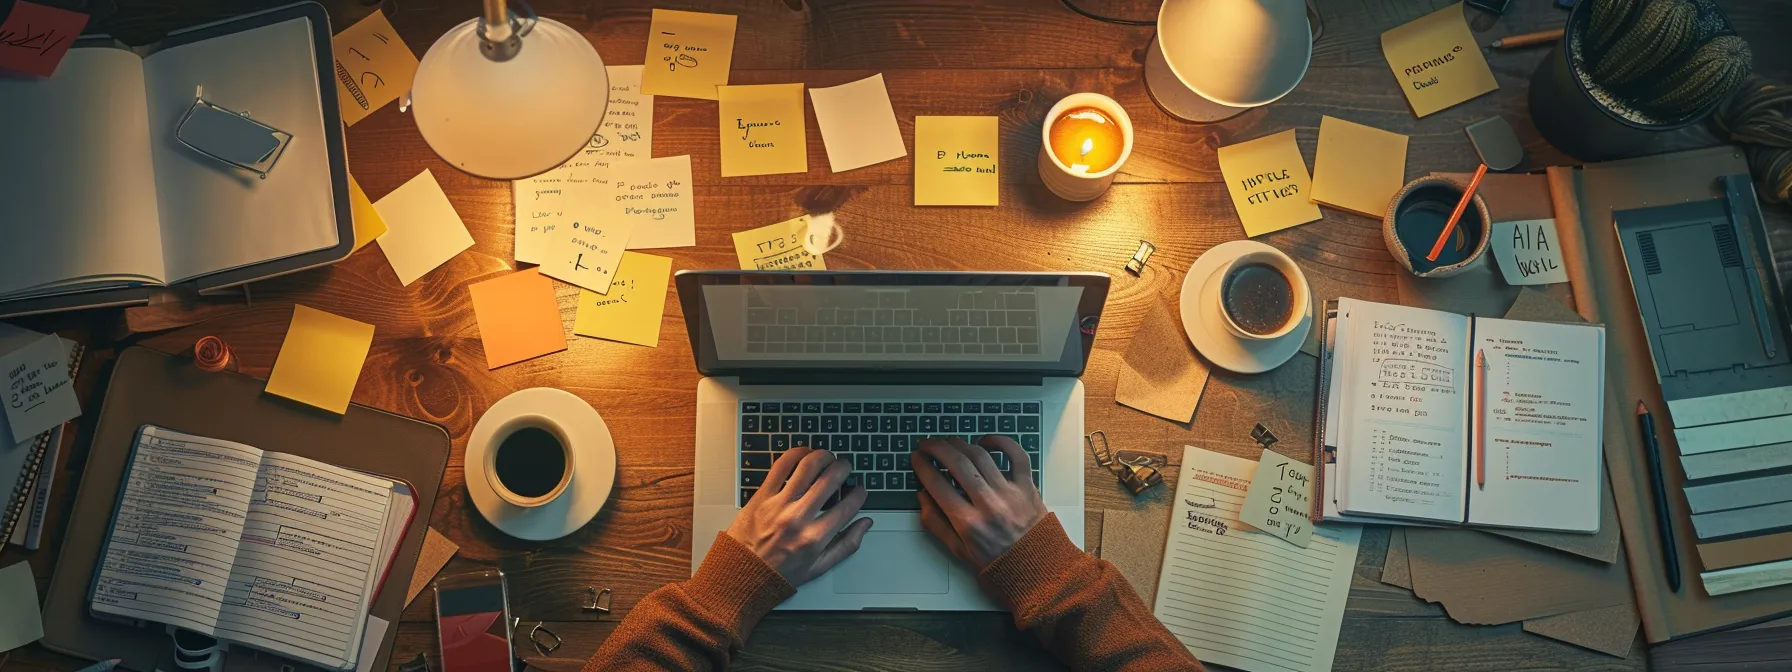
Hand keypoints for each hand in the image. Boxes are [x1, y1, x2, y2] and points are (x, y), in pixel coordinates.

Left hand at [727, 447, 873, 585]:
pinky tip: (804, 455)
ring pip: (808, 466)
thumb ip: (846, 545)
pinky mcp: (762, 496)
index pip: (847, 507)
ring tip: (827, 457)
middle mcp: (798, 519)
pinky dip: (796, 454)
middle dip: (844, 468)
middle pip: (830, 480)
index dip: (859, 494)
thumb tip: (865, 524)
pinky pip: (781, 466)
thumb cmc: (779, 573)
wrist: (742, 574)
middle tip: (845, 467)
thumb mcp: (818, 568)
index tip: (860, 489)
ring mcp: (779, 505)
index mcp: (815, 539)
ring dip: (823, 456)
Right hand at [910, 436, 1047, 568]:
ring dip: (961, 444)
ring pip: (981, 456)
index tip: (917, 459)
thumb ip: (936, 524)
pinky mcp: (1027, 486)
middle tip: (927, 444)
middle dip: (937, 448)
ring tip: (950, 442)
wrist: (1037, 570)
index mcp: (968, 523)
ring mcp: (1009, 493)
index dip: (923, 467)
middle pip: (958, 464)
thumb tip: (922, 497)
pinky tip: (985, 441)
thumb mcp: (959, 551)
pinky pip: (1016, 455)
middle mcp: (988, 504)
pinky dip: (1000, 442)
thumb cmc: (999, 563)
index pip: (938, 485)